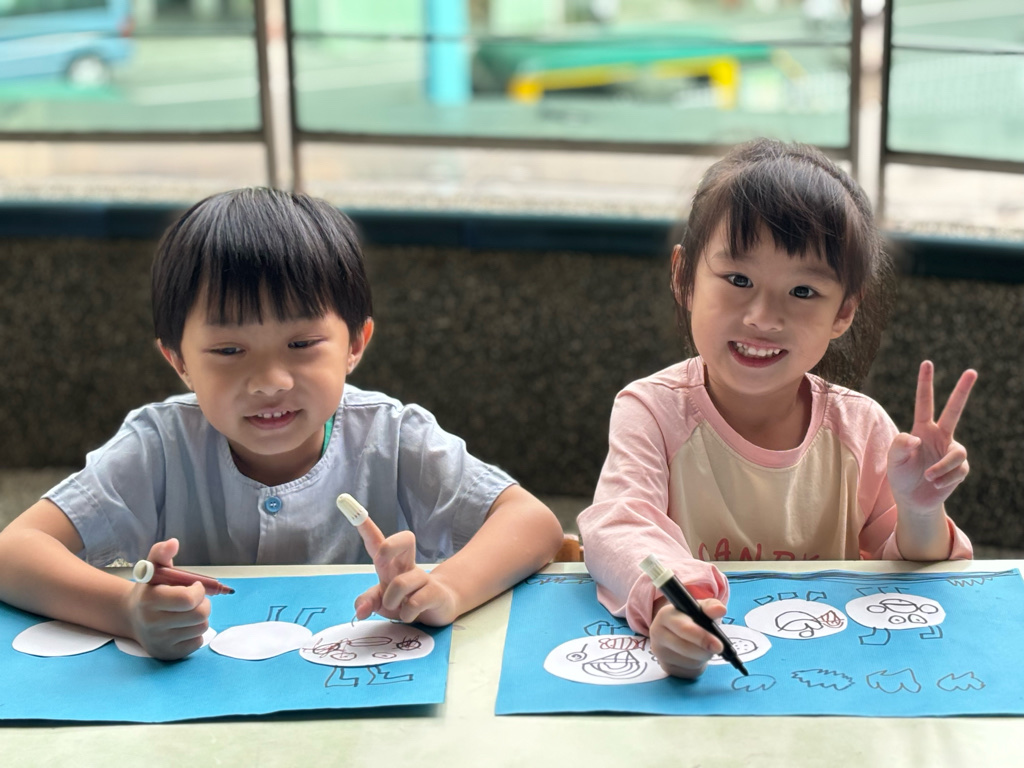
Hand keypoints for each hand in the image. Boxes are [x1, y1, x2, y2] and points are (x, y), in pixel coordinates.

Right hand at [124, 538, 209, 659]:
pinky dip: (196, 632)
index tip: (195, 586)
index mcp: (149, 600)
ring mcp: (160, 641)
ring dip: (200, 617)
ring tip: (188, 612)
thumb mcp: (152, 568)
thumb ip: (161, 553)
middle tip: (194, 600)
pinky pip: (197, 642)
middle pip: (199, 615)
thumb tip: (173, 542)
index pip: (187, 599)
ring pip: (201, 627)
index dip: (198, 591)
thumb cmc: (149, 590)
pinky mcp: (168, 654)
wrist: (132, 617)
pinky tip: (183, 626)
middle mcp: (152, 624)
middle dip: (203, 603)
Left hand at [352, 518, 458, 625]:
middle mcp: (407, 564)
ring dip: (392, 601)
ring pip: (401, 583)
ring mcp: (423, 577)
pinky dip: (406, 614)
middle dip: (389, 547)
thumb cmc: (406, 598)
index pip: (377, 541)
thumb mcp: (382, 601)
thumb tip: (359, 610)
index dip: (366, 526)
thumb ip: (368, 601)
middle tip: (382, 564)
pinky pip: (414, 603)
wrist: (439, 606)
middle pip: (405, 539)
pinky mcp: (435, 592)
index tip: (353, 509)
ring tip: (397, 608)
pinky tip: (411, 614)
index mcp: (392, 563)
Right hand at [648, 596, 727, 678]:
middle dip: (706, 650)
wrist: (674, 632)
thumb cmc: (690, 618)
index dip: (703, 637)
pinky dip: (698, 666)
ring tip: (703, 648)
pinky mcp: (666, 667)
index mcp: (665, 615)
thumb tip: (720, 609)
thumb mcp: (700, 609)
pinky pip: (689, 672)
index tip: (719, 645)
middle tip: (718, 648)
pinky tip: (695, 657)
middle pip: (687, 648)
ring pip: (690, 662)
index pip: (684, 629)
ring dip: (703, 657)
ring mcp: (660, 652)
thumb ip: (710, 607)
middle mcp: (657, 633)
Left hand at [888, 361, 976, 512]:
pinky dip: (945, 479)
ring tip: (928, 477)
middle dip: (962, 391)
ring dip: (941, 468)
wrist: (913, 499)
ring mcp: (951, 451)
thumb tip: (917, 438)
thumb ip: (900, 445)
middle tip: (971, 371)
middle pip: (954, 410)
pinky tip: (935, 484)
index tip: (927, 363)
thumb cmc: (901, 475)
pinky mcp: (960, 469)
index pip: (924, 403)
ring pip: (956, 454)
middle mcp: (939, 435)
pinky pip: (958, 471)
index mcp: (922, 429)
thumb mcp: (894, 460)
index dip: (925, 384)